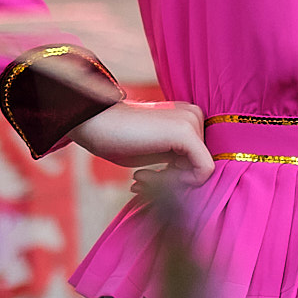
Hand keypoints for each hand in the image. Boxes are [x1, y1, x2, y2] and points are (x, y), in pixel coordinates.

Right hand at [76, 99, 213, 183]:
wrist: (95, 123)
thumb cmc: (120, 138)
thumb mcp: (156, 150)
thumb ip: (178, 160)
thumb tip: (194, 181)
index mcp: (188, 117)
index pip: (198, 159)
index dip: (176, 176)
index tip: (147, 179)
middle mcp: (195, 115)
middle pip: (200, 165)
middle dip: (171, 180)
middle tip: (140, 179)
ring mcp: (192, 121)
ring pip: (201, 170)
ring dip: (169, 182)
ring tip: (139, 177)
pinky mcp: (186, 132)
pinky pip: (202, 171)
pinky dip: (177, 183)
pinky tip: (144, 175)